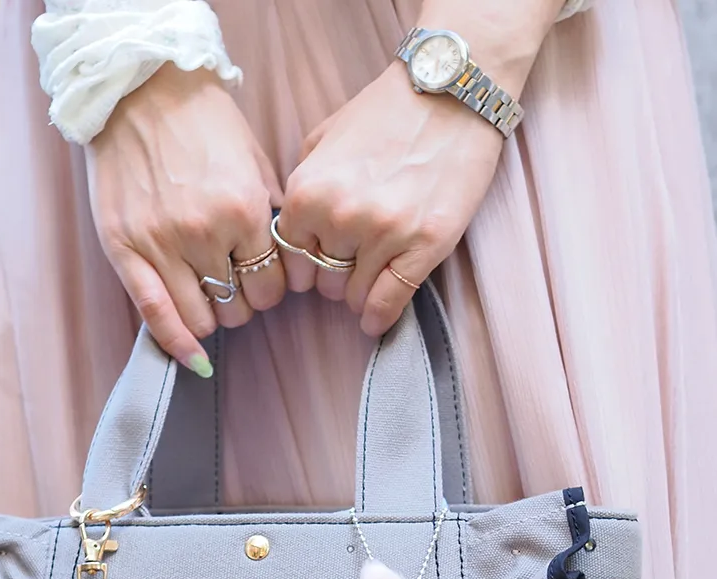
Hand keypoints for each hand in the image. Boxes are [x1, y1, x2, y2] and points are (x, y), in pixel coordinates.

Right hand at [85, 65, 284, 373]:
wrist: (140, 88)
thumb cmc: (202, 122)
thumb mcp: (254, 162)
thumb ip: (270, 216)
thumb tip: (283, 263)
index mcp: (245, 210)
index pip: (271, 286)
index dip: (269, 288)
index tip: (260, 278)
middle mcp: (205, 233)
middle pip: (237, 309)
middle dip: (240, 302)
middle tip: (231, 283)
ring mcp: (163, 245)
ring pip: (200, 319)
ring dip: (209, 316)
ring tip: (204, 294)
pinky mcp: (126, 250)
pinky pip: (155, 316)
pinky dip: (177, 344)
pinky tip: (194, 361)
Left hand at [276, 60, 507, 337]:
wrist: (450, 93)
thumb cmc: (385, 113)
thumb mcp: (323, 139)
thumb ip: (302, 186)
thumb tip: (292, 230)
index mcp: (307, 193)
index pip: (291, 259)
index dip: (306, 260)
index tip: (320, 257)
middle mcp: (341, 218)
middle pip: (322, 282)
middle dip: (334, 275)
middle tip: (353, 259)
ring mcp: (384, 236)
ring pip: (353, 297)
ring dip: (359, 291)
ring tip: (373, 271)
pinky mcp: (423, 248)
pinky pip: (388, 304)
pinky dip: (379, 317)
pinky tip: (375, 321)